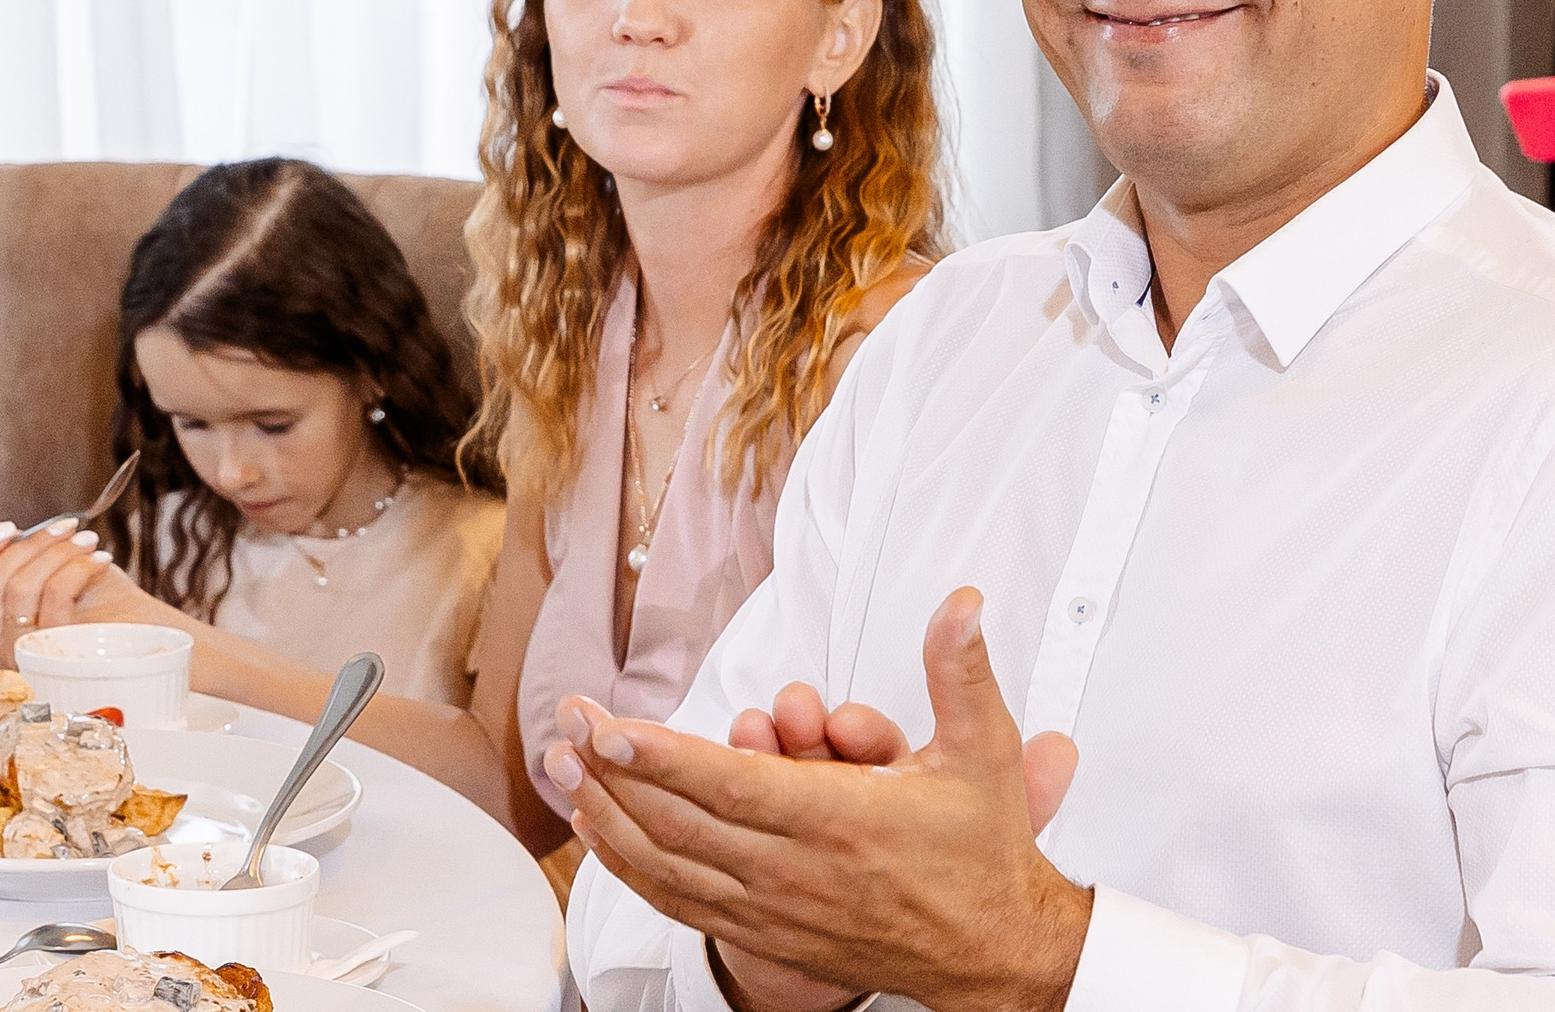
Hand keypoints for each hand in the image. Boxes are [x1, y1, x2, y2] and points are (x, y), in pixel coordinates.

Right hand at [0, 517, 164, 665]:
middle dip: (29, 544)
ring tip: (88, 541)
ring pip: (18, 590)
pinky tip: (99, 561)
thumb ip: (3, 547)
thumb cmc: (102, 599)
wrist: (148, 630)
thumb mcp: (49, 563)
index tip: (7, 528)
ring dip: (57, 553)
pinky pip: (52, 600)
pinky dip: (77, 569)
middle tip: (66, 527)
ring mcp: (24, 654)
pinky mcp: (55, 655)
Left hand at [545, 589, 1089, 1011]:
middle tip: (563, 727)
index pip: (728, 785)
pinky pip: (679, 901)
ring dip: (605, 816)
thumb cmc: (982, 851)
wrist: (993, 952)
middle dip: (610, 772)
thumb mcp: (985, 752)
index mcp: (840, 820)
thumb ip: (961, 671)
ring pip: (666, 866)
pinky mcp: (766, 934)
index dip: (660, 755)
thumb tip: (961, 603)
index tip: (607, 726)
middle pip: (677, 823)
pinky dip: (629, 867)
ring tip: (561, 771)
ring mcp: (774, 908)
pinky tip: (598, 834)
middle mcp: (796, 870)